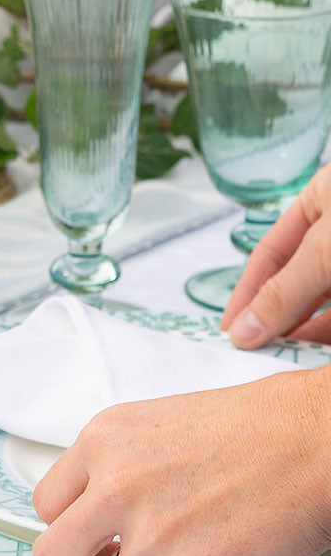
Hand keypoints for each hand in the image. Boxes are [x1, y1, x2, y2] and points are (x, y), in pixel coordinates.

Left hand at [32, 365, 330, 555]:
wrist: (315, 438)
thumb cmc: (252, 428)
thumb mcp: (154, 428)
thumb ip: (115, 469)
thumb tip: (95, 518)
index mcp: (99, 442)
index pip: (47, 504)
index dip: (71, 526)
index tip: (90, 535)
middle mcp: (113, 486)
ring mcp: (150, 534)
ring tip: (212, 537)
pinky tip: (240, 554)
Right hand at [222, 163, 330, 347]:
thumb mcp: (326, 250)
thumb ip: (284, 292)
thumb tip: (242, 331)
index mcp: (324, 197)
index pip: (272, 252)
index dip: (249, 293)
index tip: (233, 331)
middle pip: (301, 279)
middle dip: (279, 317)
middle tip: (260, 352)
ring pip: (327, 299)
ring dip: (308, 330)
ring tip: (289, 358)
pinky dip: (330, 333)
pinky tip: (318, 351)